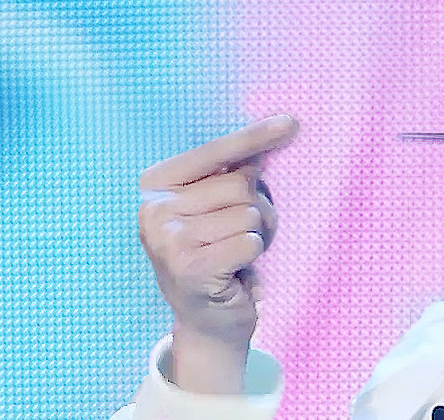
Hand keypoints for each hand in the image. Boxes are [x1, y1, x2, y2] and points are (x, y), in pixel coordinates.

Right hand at [137, 114, 296, 391]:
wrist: (207, 320)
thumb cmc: (219, 251)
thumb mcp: (221, 204)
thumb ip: (239, 168)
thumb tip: (284, 126)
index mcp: (155, 184)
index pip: (215, 151)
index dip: (255, 137)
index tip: (291, 122)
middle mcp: (153, 208)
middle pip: (241, 184)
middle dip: (257, 208)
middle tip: (238, 235)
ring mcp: (167, 239)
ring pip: (249, 213)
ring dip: (257, 234)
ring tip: (236, 254)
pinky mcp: (188, 267)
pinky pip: (249, 240)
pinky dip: (252, 255)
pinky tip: (234, 271)